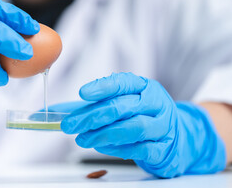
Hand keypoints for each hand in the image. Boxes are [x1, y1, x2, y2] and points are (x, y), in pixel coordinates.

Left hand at [60, 72, 225, 177]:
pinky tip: (102, 148)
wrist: (176, 137)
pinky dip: (118, 149)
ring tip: (83, 140)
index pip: (123, 83)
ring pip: (133, 127)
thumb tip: (55, 112)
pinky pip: (140, 148)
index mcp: (144, 87)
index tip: (82, 93)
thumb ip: (90, 106)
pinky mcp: (164, 147)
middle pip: (122, 107)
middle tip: (71, 125)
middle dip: (92, 116)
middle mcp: (155, 103)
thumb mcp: (122, 104)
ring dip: (103, 134)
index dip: (102, 87)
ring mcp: (163, 125)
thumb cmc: (141, 116)